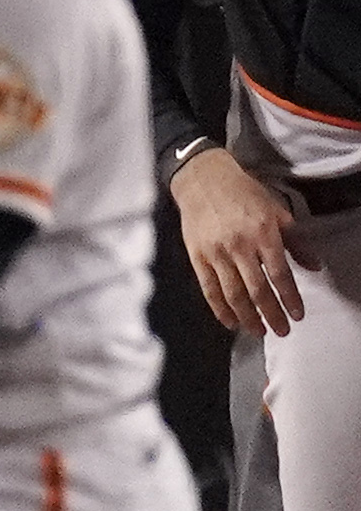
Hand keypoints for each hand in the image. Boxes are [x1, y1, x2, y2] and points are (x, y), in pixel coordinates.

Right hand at [174, 149, 322, 336]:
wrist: (202, 179)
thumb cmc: (244, 193)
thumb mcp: (277, 211)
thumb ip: (296, 241)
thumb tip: (314, 267)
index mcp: (263, 234)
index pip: (279, 274)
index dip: (290, 298)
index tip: (297, 315)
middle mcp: (239, 246)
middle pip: (257, 289)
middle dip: (271, 314)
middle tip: (281, 331)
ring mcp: (216, 252)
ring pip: (233, 293)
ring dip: (247, 317)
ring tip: (258, 332)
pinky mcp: (197, 256)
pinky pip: (209, 288)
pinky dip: (219, 308)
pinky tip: (230, 321)